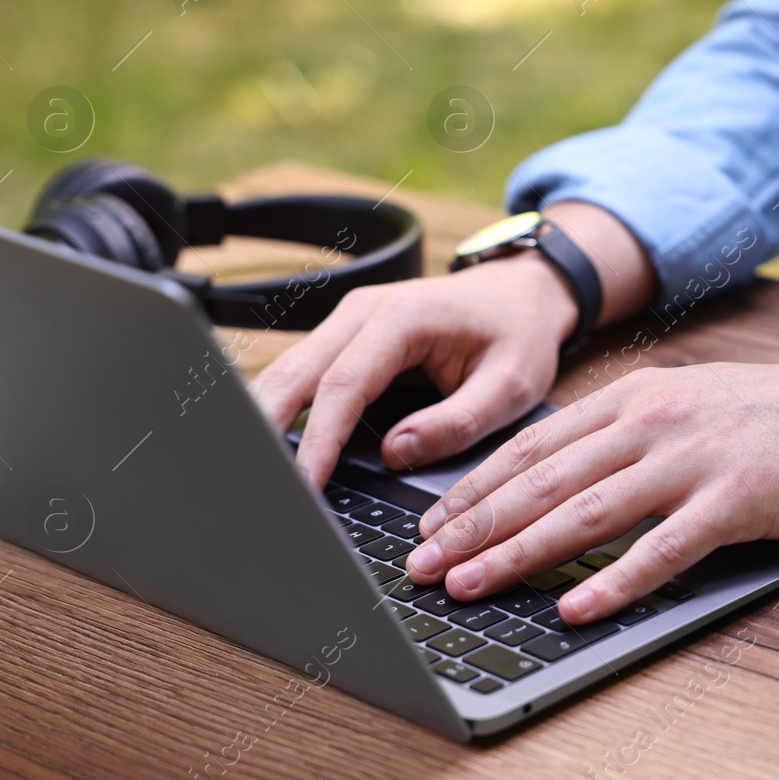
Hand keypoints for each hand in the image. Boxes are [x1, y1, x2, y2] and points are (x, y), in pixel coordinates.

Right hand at [250, 251, 576, 488]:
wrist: (523, 293)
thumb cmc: (519, 334)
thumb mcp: (510, 387)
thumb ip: (456, 423)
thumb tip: (393, 454)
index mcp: (404, 318)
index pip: (343, 386)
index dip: (318, 441)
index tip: (303, 486)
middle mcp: (364, 310)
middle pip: (294, 373)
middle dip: (266, 430)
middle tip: (255, 485)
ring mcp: (349, 320)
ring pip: (288, 372)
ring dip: (267, 419)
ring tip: (256, 473)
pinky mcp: (345, 336)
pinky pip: (304, 374)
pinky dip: (285, 410)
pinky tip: (273, 447)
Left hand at [403, 357, 778, 622]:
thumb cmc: (776, 416)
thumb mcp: (687, 401)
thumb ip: (626, 431)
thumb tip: (559, 474)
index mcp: (634, 396)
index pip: (532, 448)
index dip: (473, 490)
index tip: (429, 527)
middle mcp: (652, 420)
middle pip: (541, 482)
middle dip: (471, 528)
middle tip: (421, 567)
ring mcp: (691, 459)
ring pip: (583, 512)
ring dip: (517, 554)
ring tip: (469, 588)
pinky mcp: (733, 501)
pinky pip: (660, 548)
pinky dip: (612, 581)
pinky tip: (573, 608)